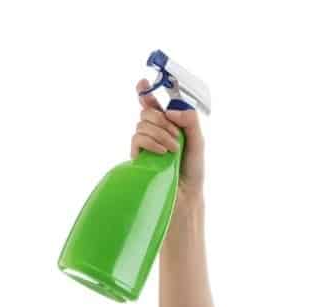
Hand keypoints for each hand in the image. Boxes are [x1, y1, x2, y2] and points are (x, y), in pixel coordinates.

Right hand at [132, 78, 204, 195]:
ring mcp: (144, 143)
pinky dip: (152, 142)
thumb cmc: (192, 169)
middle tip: (176, 136)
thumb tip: (170, 112)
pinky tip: (162, 152)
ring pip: (143, 123)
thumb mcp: (198, 141)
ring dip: (161, 134)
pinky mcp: (137, 155)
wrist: (185, 193)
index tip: (143, 83)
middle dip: (162, 120)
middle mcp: (154, 132)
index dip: (145, 92)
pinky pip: (138, 138)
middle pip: (147, 111)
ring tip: (173, 150)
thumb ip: (190, 121)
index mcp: (168, 125)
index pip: (152, 104)